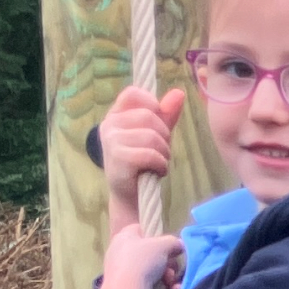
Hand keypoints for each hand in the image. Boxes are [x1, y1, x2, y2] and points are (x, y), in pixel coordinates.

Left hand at [97, 225, 183, 288]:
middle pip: (148, 253)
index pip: (140, 229)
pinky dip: (157, 287)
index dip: (156, 236)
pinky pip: (143, 284)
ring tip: (170, 283)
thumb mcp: (163, 245)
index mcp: (124, 235)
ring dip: (164, 276)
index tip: (168, 247)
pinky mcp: (122, 288)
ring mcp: (119, 271)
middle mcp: (118, 251)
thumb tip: (179, 245)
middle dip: (165, 262)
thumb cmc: (142, 261)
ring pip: (148, 270)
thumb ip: (173, 242)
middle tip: (172, 269)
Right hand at [98, 85, 183, 209]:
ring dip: (164, 153)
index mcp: (116, 114)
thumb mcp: (156, 135)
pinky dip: (161, 165)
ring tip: (158, 163)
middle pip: (148, 116)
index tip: (158, 124)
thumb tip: (179, 93)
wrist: (132, 196)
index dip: (152, 104)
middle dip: (164, 136)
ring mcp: (111, 141)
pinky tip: (157, 172)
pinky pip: (150, 154)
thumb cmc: (143, 163)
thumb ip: (166, 115)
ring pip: (151, 136)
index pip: (133, 93)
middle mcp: (109, 124)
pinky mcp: (118, 158)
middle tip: (161, 152)